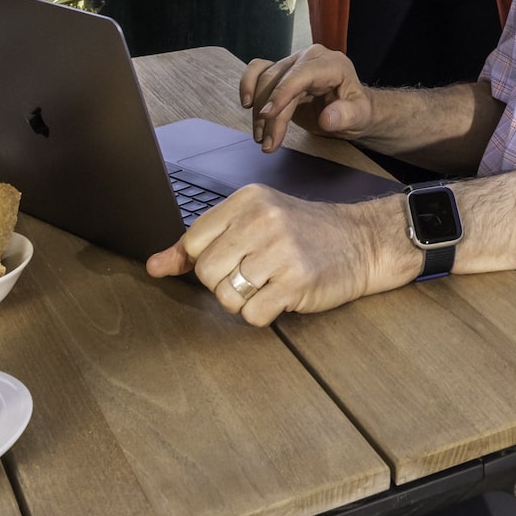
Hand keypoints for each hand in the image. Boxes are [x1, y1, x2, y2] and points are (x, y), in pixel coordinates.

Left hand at [144, 185, 390, 323]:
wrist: (362, 241)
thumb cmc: (304, 233)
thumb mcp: (252, 224)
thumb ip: (200, 245)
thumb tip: (153, 266)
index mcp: (247, 200)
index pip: (193, 242)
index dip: (207, 261)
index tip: (232, 259)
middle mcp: (262, 219)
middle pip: (207, 273)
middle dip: (225, 283)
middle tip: (254, 274)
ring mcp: (281, 250)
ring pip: (227, 297)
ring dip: (245, 301)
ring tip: (269, 284)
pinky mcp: (296, 282)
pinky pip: (253, 314)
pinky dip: (263, 314)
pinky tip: (282, 295)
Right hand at [241, 45, 373, 150]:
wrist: (352, 110)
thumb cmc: (358, 111)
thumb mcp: (361, 116)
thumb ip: (347, 115)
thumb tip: (327, 118)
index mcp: (331, 64)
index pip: (300, 75)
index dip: (281, 94)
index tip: (267, 116)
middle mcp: (309, 58)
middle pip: (279, 81)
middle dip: (269, 115)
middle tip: (268, 144)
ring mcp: (293, 63)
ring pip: (264, 80)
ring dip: (257, 110)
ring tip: (262, 138)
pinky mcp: (281, 72)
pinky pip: (258, 71)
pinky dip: (248, 85)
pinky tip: (246, 105)